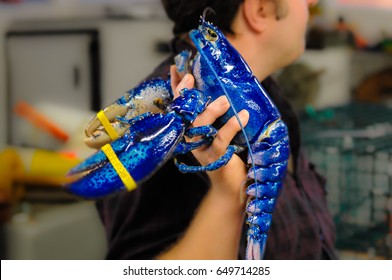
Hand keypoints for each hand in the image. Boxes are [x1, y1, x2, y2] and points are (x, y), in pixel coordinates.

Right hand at [170, 65, 248, 205]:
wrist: (233, 185)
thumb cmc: (227, 154)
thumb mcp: (219, 129)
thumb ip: (217, 114)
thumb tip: (223, 89)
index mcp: (190, 129)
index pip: (180, 106)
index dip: (176, 88)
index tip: (177, 69)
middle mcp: (190, 138)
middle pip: (183, 114)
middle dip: (185, 95)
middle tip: (192, 78)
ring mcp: (201, 149)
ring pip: (198, 126)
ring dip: (211, 111)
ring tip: (225, 100)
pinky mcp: (214, 158)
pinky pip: (220, 139)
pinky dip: (232, 126)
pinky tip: (243, 115)